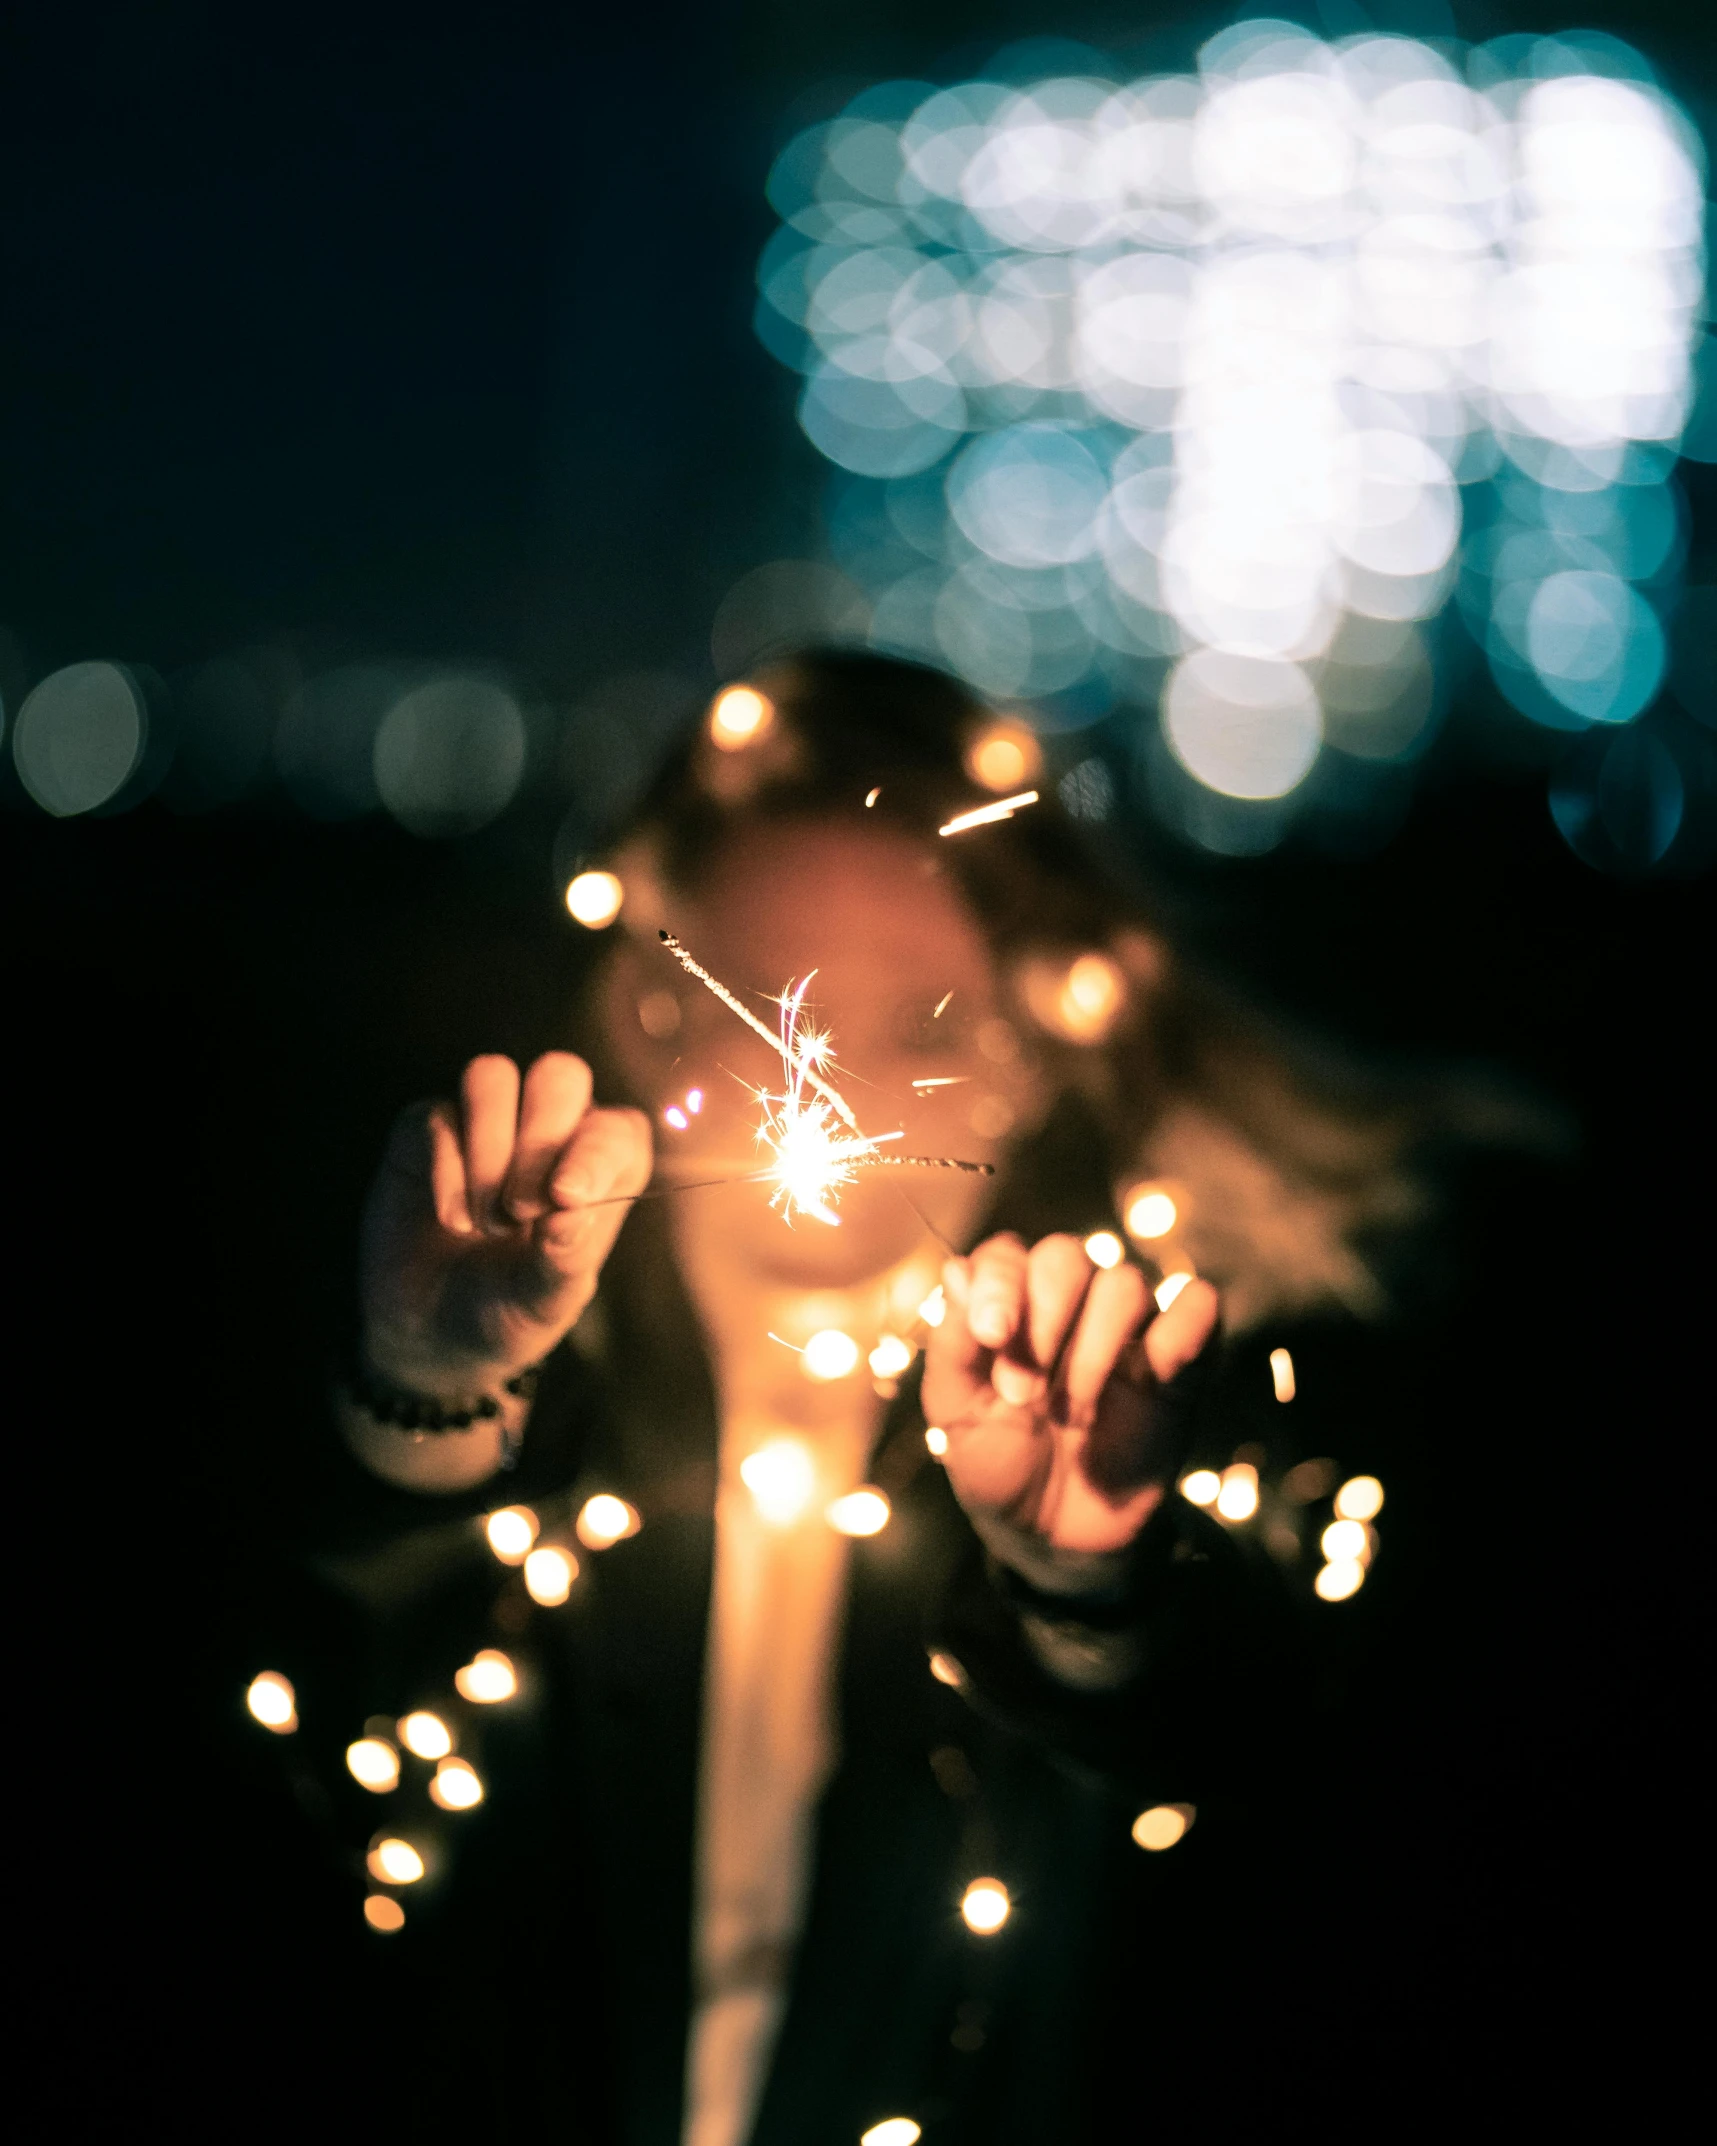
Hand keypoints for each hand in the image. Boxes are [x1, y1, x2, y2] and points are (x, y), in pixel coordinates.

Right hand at [360, 1052, 650, 1395]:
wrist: (432, 1333)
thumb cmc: (508, 1311)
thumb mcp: (545, 1301)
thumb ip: (564, 1257)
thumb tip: (571, 1208)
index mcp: (600, 1168)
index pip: (616, 1128)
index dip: (595, 1152)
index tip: (565, 1197)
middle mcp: (550, 1132)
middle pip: (559, 1075)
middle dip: (540, 1139)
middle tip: (521, 1211)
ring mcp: (487, 1123)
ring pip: (492, 1076)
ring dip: (489, 1147)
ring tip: (485, 1220)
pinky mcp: (430, 1131)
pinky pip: (437, 1115)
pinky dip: (446, 1168)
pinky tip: (452, 1220)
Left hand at [921, 1232, 1218, 1555]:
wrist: (1053, 1536)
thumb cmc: (997, 1463)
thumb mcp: (955, 1414)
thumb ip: (952, 1344)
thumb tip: (957, 1271)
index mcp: (1009, 1305)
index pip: (1006, 1255)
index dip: (999, 1284)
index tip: (993, 1335)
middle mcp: (1069, 1305)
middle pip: (1066, 1256)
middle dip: (1043, 1318)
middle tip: (1024, 1392)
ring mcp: (1127, 1330)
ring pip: (1125, 1284)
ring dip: (1094, 1347)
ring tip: (1073, 1411)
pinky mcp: (1180, 1363)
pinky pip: (1198, 1308)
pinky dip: (1182, 1326)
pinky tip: (1154, 1375)